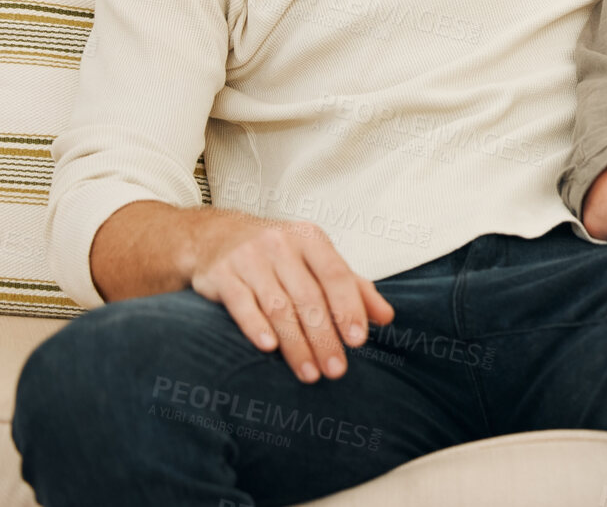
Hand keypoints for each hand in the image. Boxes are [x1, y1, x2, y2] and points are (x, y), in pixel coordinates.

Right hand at [187, 213, 394, 382]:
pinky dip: (256, 327)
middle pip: (308, 297)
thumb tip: (387, 317)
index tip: (358, 341)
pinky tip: (269, 348)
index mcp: (311, 239)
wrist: (216, 236)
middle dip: (324, 337)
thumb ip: (353, 287)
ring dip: (295, 344)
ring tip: (310, 373)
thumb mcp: (318, 260)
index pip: (336, 275)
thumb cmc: (280, 254)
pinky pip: (241, 304)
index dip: (349, 308)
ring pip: (278, 306)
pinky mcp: (221, 275)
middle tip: (336, 370)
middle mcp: (281, 245)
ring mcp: (249, 259)